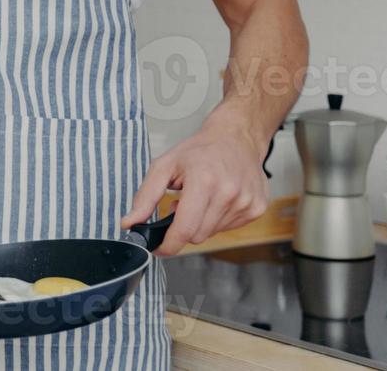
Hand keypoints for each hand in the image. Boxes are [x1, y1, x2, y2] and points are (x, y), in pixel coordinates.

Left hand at [121, 116, 269, 256]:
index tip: (159, 248)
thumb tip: (130, 223)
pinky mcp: (257, 208)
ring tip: (201, 198)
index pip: (185, 228)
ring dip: (201, 221)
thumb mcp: (164, 166)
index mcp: (204, 181)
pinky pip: (228, 228)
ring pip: (212, 233)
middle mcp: (228, 193)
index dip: (169, 244)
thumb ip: (145, 197)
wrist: (235, 138)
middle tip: (182, 204)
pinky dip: (217, 219)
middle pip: (197, 235)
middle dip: (184, 226)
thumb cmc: (199, 151)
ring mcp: (246, 202)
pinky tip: (218, 199)